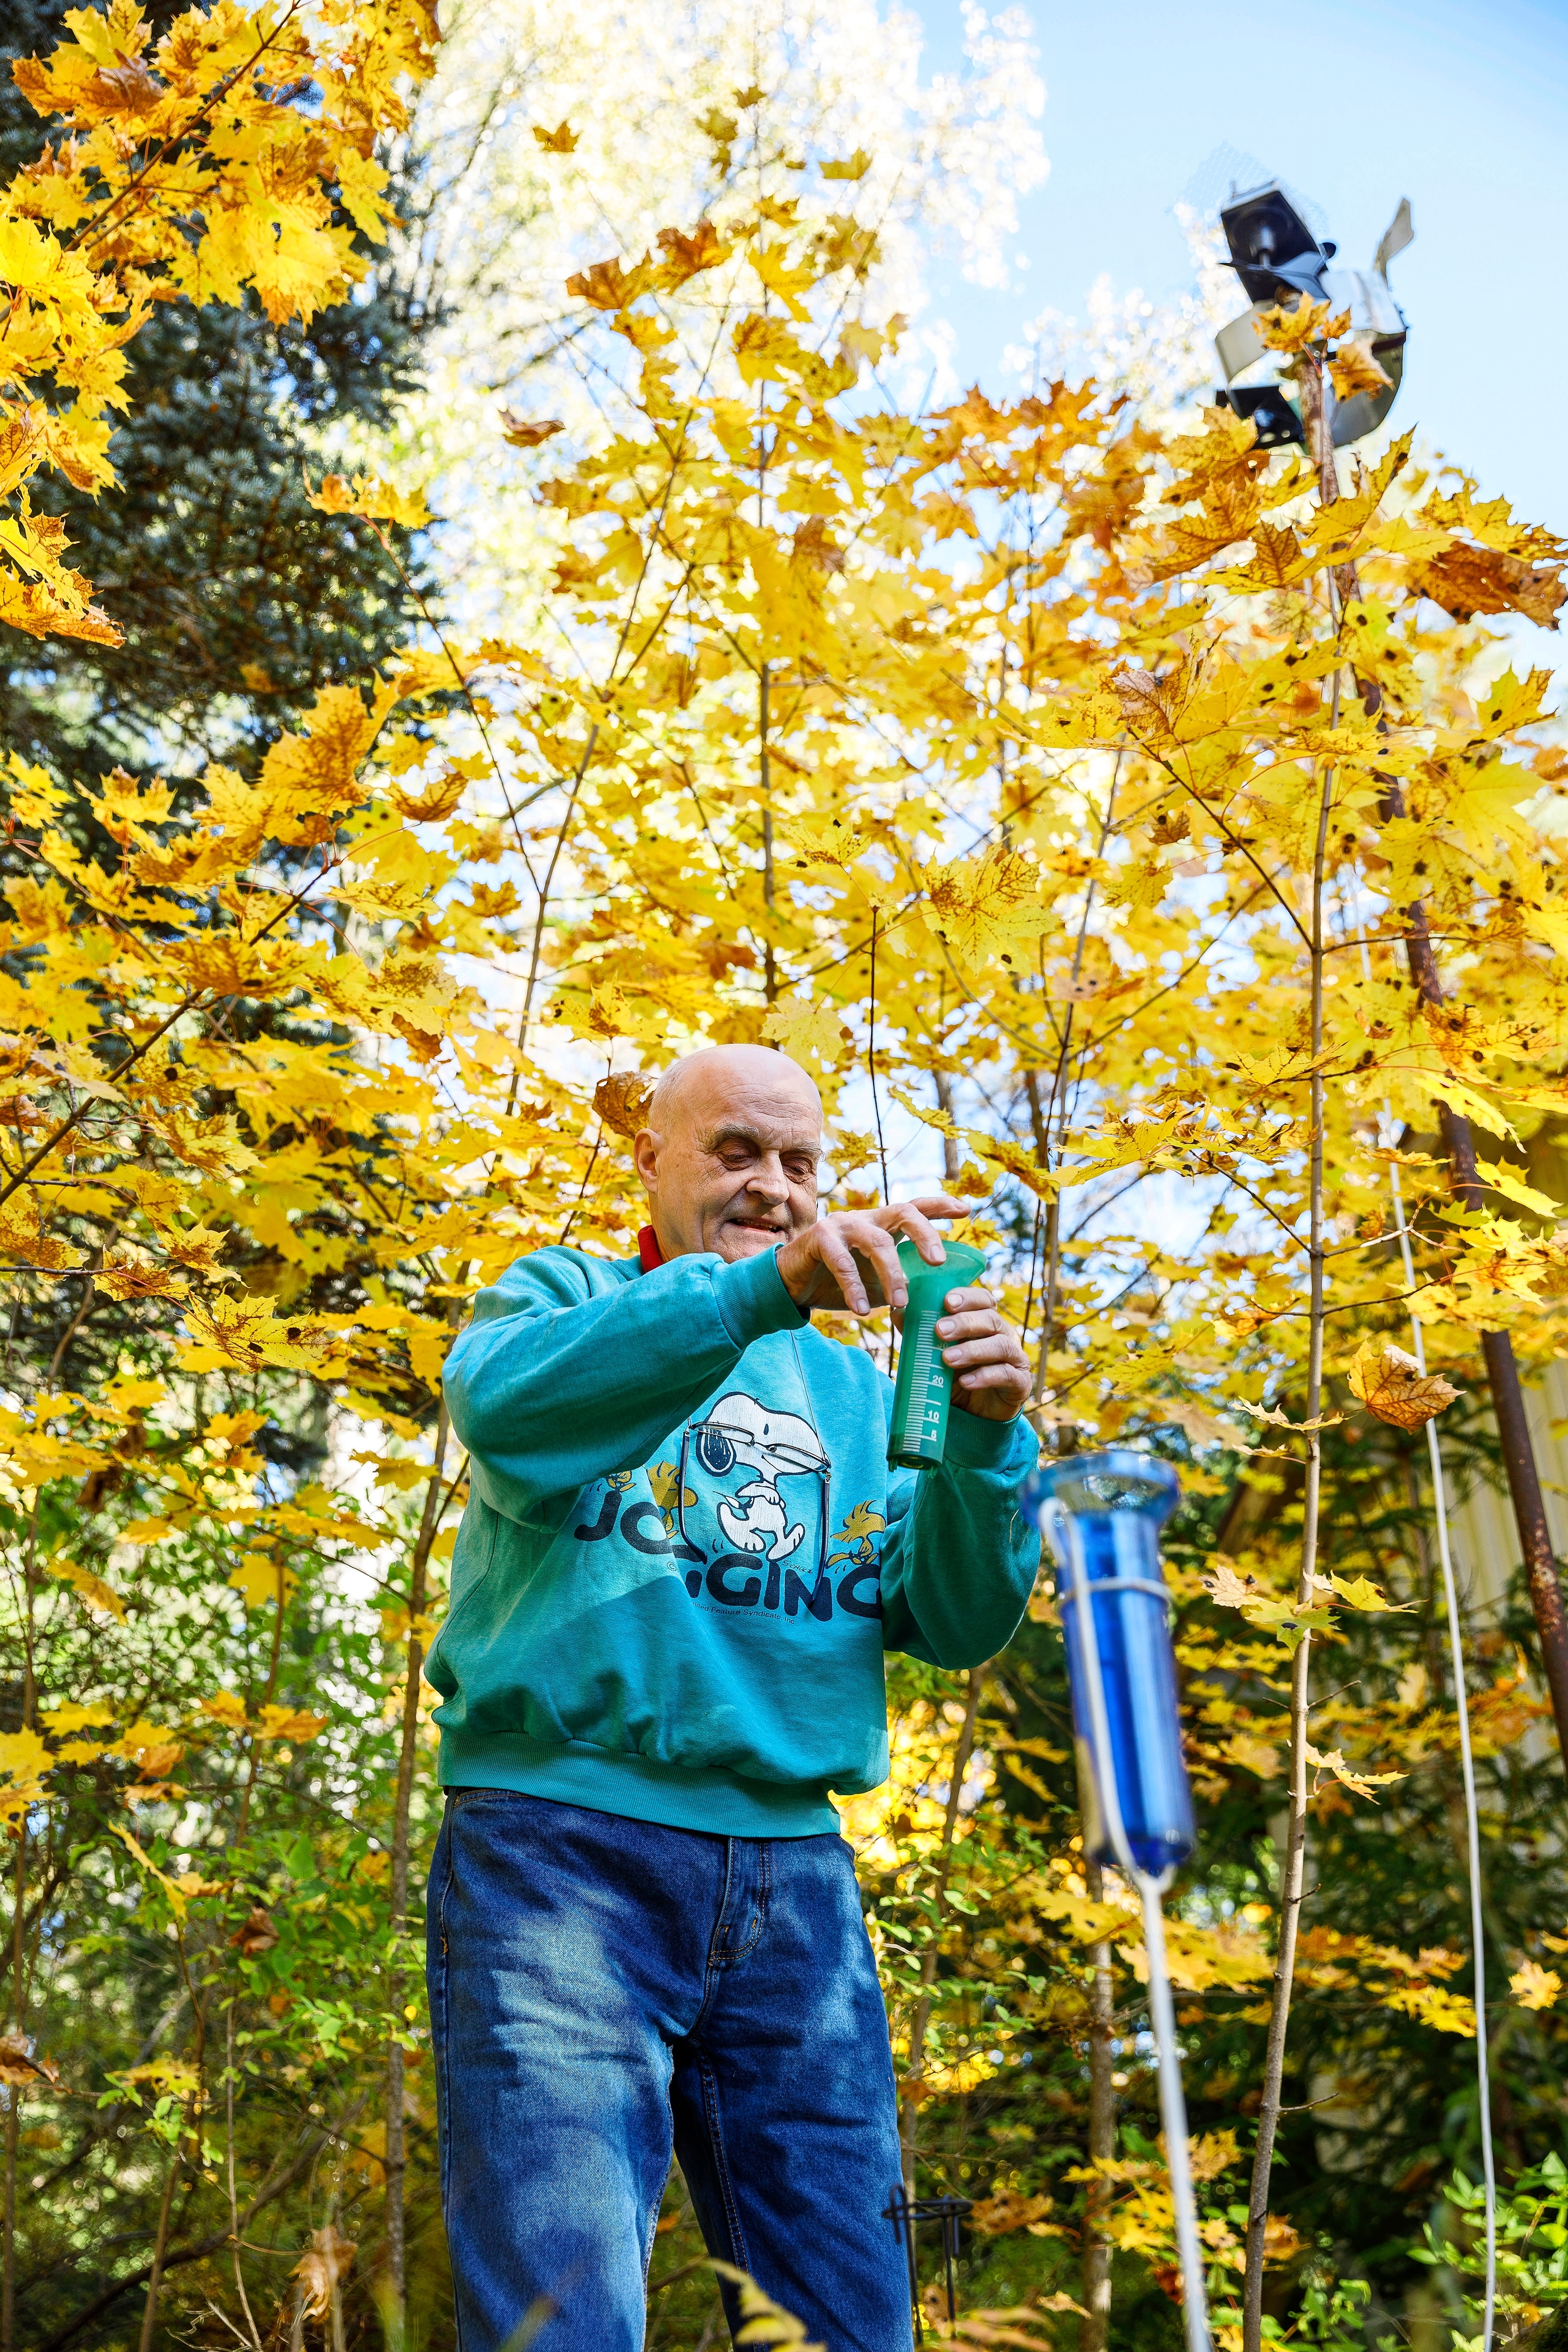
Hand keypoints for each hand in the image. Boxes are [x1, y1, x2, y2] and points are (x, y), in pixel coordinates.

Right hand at [773, 1196, 965, 1316]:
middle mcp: (866, 1218)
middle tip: (938, 1262)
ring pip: (877, 1241)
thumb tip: (934, 1301)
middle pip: (903, 1212)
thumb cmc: (838, 1282)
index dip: (941, 1205)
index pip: (916, 1208)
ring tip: (899, 1303)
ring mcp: (842, 1224)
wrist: (792, 1285)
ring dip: (892, 1274)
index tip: (966, 1210)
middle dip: (926, 1234)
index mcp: (882, 1224)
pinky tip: (860, 1310)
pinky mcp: (820, 1237)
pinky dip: (854, 1288)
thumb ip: (900, 1283)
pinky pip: (843, 1262)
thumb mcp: (876, 1283)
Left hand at [934, 1285, 1030, 1423]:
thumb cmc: (955, 1376)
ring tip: (947, 1359)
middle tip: (939, 1330)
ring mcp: (1015, 1359)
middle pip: (991, 1319)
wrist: (973, 1414)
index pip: (983, 1300)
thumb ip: (921, 1334)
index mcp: (986, 1322)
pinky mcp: (1020, 1383)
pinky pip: (1007, 1375)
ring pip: (1000, 1346)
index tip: (946, 1301)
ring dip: (972, 1350)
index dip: (968, 1297)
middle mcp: (1003, 1335)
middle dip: (965, 1322)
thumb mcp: (935, 1355)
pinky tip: (965, 1382)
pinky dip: (985, 1377)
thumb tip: (897, 1312)